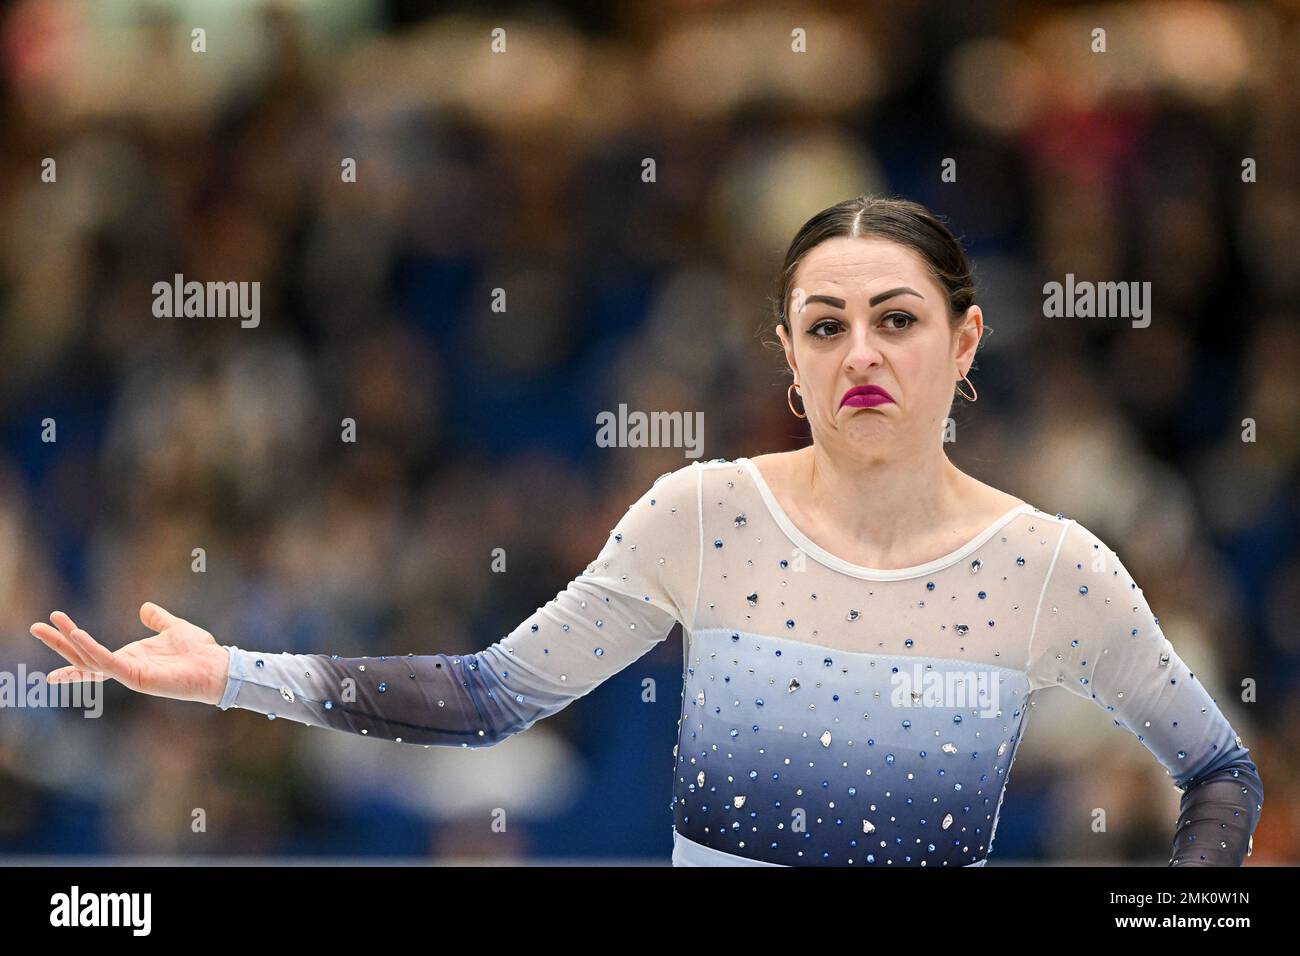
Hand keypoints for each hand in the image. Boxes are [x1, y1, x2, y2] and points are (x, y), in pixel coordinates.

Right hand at [29, 602, 230, 706]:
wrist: (217, 665)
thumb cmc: (199, 651)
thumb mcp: (174, 627)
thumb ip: (158, 619)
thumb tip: (145, 607)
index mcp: (131, 656)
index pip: (93, 654)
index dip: (71, 644)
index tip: (51, 632)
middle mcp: (126, 666)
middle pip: (83, 656)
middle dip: (58, 643)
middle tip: (35, 627)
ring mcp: (129, 674)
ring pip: (89, 660)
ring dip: (68, 644)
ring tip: (48, 627)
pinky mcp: (137, 677)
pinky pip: (107, 664)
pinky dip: (91, 651)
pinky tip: (78, 636)